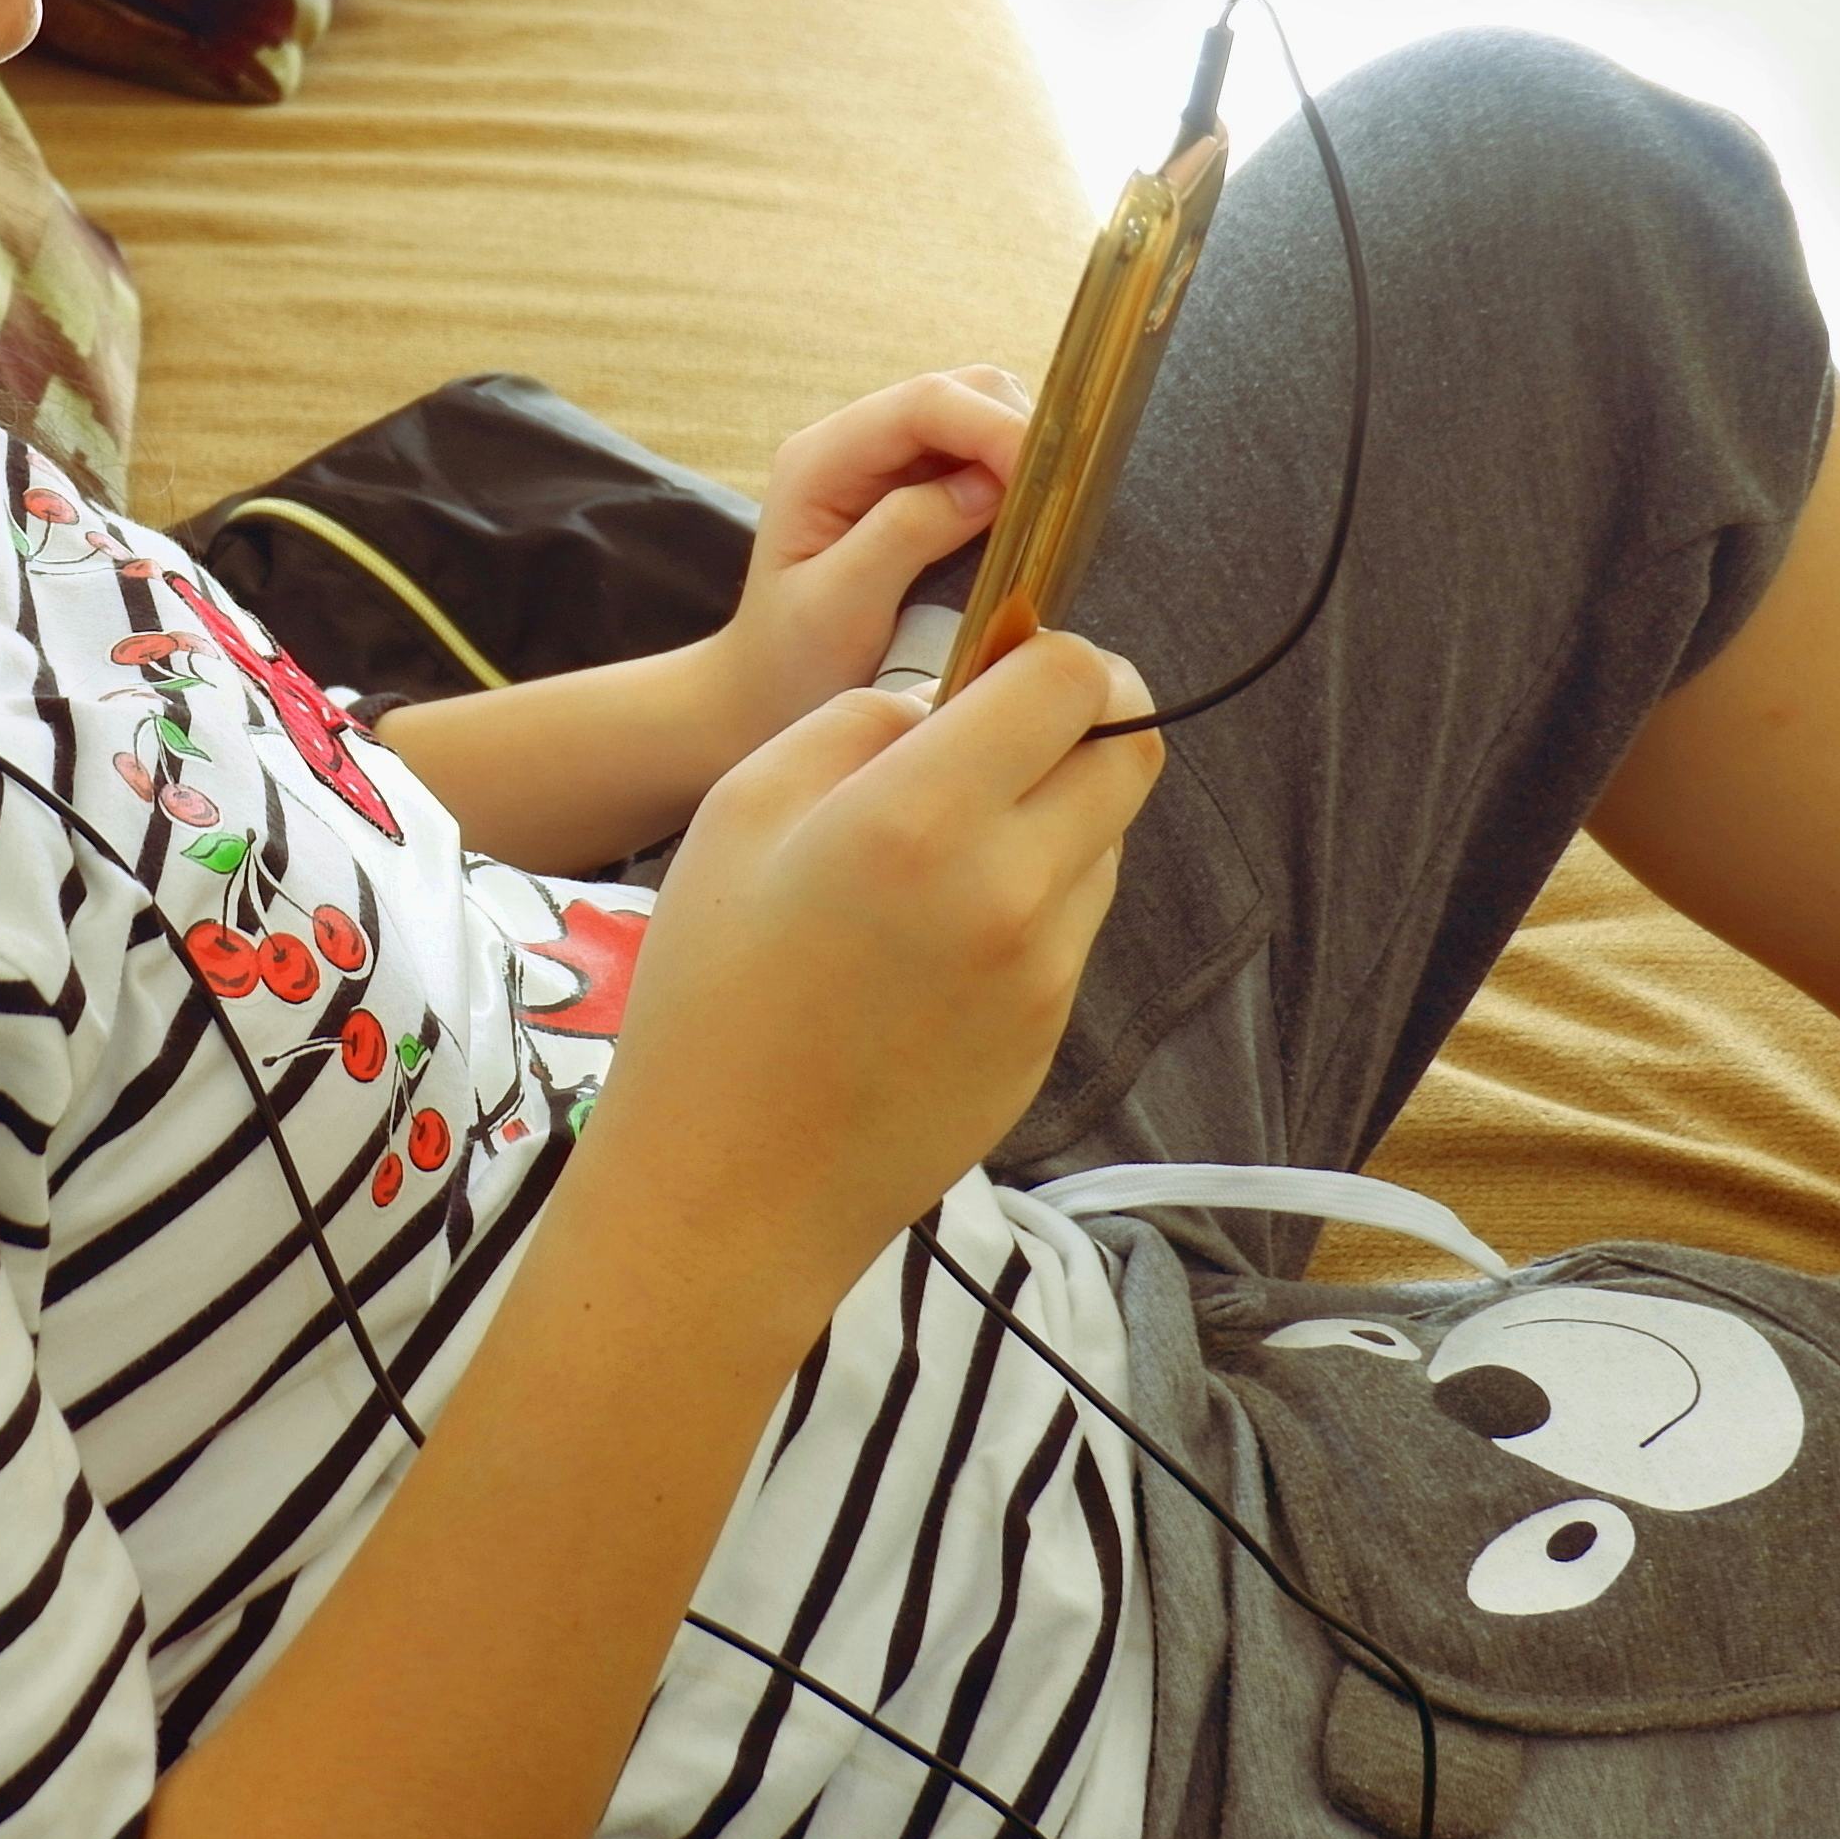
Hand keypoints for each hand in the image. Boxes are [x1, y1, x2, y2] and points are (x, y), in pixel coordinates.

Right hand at [574, 630, 1164, 1350]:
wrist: (731, 1186)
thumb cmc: (710, 990)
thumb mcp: (742, 809)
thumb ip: (858, 726)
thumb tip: (942, 707)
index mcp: (923, 815)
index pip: (1071, 680)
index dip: (1050, 652)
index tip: (1005, 663)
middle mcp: (1010, 886)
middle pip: (1129, 752)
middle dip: (1080, 722)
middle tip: (1004, 736)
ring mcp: (1045, 968)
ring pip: (1107, 838)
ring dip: (1058, 813)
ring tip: (950, 851)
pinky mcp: (1052, 1030)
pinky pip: (1074, 924)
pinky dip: (1036, 898)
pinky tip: (942, 938)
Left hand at [690, 365, 1034, 762]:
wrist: (767, 696)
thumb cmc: (791, 662)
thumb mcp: (837, 608)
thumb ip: (904, 535)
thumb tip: (989, 485)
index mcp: (820, 459)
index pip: (923, 403)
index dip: (994, 427)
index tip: (1049, 481)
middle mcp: (853, 444)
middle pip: (959, 394)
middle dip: (1017, 433)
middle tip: (1058, 506)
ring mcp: (885, 462)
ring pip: (979, 417)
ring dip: (1021, 455)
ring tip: (1046, 518)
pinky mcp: (914, 488)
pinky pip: (981, 458)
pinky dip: (1016, 480)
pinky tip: (1029, 525)